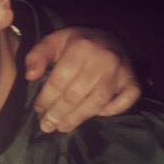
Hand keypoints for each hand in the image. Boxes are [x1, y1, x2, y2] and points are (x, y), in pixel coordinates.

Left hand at [25, 27, 140, 132]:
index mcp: (81, 47)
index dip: (47, 98)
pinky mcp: (132, 80)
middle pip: (77, 94)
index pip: (61, 80)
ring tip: (62, 127)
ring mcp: (121, 71)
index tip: (38, 110)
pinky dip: (113, 110)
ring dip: (78, 118)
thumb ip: (37, 56)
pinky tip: (98, 115)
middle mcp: (104, 60)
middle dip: (58, 113)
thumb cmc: (75, 43)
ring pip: (97, 101)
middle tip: (46, 126)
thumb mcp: (53, 42)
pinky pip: (126, 100)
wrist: (107, 37)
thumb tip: (30, 76)